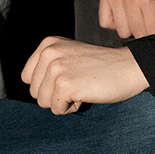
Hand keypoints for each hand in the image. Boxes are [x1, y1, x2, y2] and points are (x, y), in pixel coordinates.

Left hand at [21, 35, 148, 113]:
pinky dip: (72, 107)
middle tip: (78, 81)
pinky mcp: (65, 85)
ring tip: (82, 86)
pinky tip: (86, 93)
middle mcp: (49, 52)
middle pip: (34, 92)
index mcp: (48, 44)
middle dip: (55, 94)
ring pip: (43, 102)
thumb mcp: (68, 55)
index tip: (68, 76)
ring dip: (63, 101)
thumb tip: (29, 85)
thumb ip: (48, 65)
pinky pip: (57, 110)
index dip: (46, 84)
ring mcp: (56, 68)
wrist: (127, 66)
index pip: (27, 77)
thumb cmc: (100, 66)